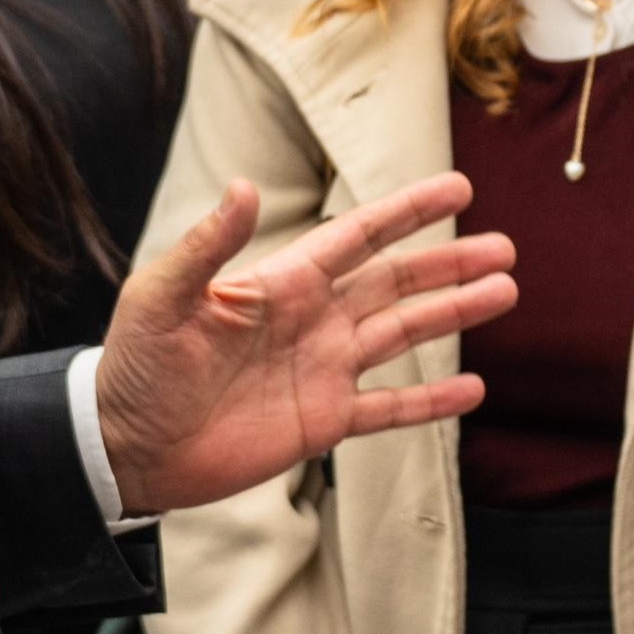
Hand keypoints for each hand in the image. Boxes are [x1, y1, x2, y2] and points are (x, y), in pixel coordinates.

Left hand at [93, 169, 515, 520]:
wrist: (127, 446)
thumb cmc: (136, 365)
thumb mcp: (162, 296)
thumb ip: (208, 245)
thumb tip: (246, 186)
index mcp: (282, 283)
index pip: (359, 237)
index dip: (408, 212)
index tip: (458, 189)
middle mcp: (313, 321)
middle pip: (397, 283)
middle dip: (450, 264)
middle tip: (506, 249)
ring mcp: (323, 371)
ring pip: (403, 336)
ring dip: (453, 315)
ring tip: (504, 294)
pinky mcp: (323, 422)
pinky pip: (389, 409)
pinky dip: (431, 402)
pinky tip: (473, 391)